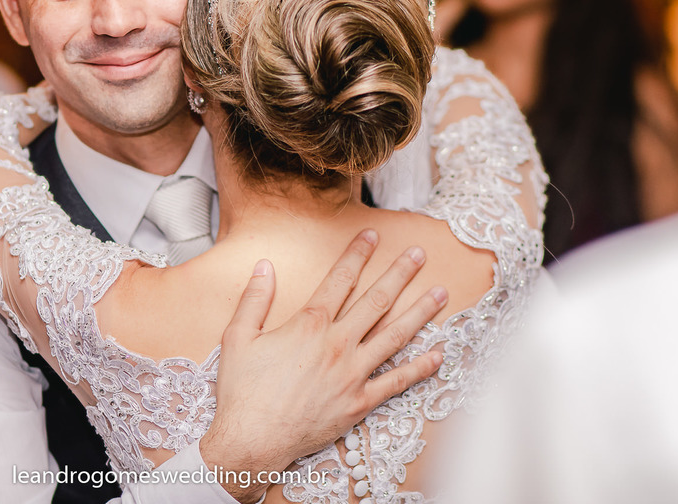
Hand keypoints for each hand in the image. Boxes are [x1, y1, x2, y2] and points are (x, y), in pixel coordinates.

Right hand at [199, 229, 445, 502]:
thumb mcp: (237, 337)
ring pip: (394, 336)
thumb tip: (264, 266)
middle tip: (418, 255)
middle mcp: (337, 345)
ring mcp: (352, 374)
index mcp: (309, 325)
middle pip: (376, 301)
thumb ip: (254, 298)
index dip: (357, 254)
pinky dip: (420, 369)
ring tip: (440, 294)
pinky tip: (437, 355)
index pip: (339, 279)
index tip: (371, 236)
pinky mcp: (359, 403)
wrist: (251, 440)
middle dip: (399, 274)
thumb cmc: (241, 391)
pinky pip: (397, 383)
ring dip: (419, 313)